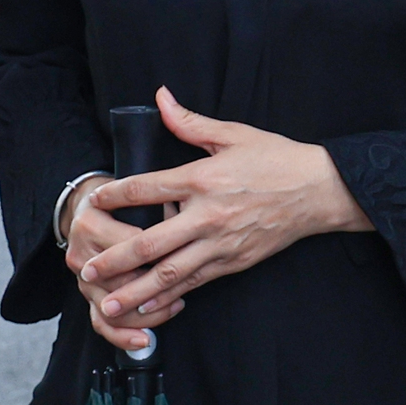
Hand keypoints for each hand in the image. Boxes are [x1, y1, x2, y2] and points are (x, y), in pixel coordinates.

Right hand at [64, 177, 183, 351]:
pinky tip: (145, 339)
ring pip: (111, 307)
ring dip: (147, 314)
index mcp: (91, 223)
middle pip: (120, 281)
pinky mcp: (85, 295)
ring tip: (175, 307)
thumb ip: (158, 206)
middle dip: (155, 288)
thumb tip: (185, 221)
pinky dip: (122, 335)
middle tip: (184, 285)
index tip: (189, 252)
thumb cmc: (121, 199)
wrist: (90, 206)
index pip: (131, 245)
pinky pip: (100, 322)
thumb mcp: (136, 193)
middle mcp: (81, 253)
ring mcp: (81, 278)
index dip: (162, 252)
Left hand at [77, 88, 372, 331]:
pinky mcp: (234, 262)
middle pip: (149, 242)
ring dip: (134, 290)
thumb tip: (161, 98)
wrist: (320, 190)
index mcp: (203, 179)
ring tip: (106, 304)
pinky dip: (168, 297)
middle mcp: (207, 215)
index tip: (92, 202)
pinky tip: (148, 306)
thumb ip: (191, 122)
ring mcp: (220, 243)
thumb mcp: (235, 134)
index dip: (114, 195)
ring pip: (169, 273)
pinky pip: (194, 283)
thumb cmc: (278, 160)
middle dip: (114, 259)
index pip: (147, 188)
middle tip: (85, 269)